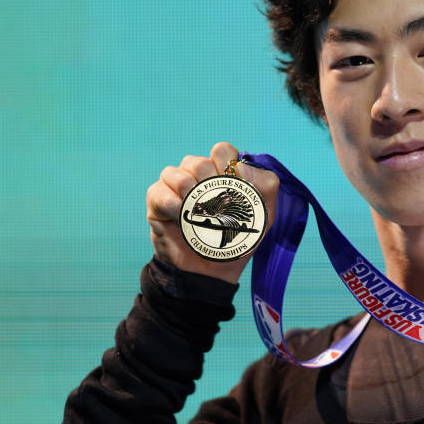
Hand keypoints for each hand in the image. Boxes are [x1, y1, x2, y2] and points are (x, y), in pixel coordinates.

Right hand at [146, 142, 278, 282]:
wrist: (210, 272)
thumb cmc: (237, 241)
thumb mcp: (264, 216)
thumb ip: (266, 186)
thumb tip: (243, 166)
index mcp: (222, 175)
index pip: (222, 150)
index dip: (226, 163)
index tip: (233, 185)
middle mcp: (197, 177)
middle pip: (197, 160)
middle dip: (207, 179)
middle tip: (214, 202)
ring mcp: (175, 188)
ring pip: (175, 171)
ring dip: (188, 189)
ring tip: (197, 211)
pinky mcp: (157, 202)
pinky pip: (158, 190)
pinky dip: (170, 202)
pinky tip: (180, 217)